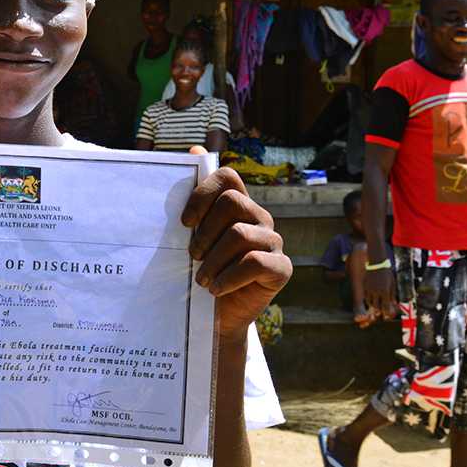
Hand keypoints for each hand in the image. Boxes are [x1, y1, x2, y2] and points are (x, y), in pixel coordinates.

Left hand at [181, 151, 291, 341]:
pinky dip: (229, 277)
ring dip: (212, 260)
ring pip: (239, 234)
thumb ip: (193, 202)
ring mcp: (273, 242)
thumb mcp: (190, 239)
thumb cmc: (202, 273)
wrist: (217, 316)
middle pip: (232, 203)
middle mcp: (259, 218)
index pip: (227, 177)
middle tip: (192, 256)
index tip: (184, 222)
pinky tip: (216, 289)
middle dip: (205, 231)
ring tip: (201, 279)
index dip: (203, 193)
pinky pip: (255, 262)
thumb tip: (194, 149)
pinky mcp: (281, 268)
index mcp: (238, 206)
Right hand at [364, 268, 395, 316]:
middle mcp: (376, 291)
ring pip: (370, 303)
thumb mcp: (392, 283)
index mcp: (385, 291)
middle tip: (381, 311)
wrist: (376, 263)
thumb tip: (394, 304)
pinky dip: (369, 300)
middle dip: (379, 310)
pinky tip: (372, 299)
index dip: (386, 312)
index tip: (387, 315)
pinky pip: (366, 297)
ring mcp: (369, 289)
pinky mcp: (365, 287)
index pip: (385, 306)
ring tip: (377, 306)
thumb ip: (392, 294)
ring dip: (374, 306)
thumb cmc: (387, 273)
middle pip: (376, 306)